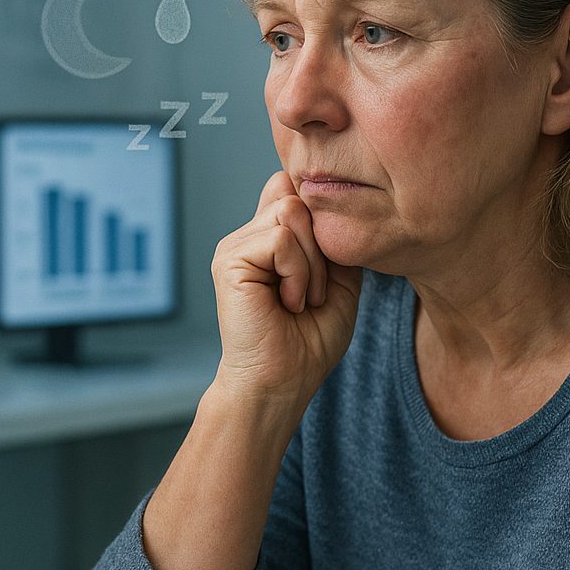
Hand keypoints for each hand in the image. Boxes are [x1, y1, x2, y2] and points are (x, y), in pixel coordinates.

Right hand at [211, 171, 362, 407]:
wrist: (283, 382)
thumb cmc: (309, 342)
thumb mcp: (340, 281)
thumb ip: (334, 239)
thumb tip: (332, 202)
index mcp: (270, 237)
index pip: (291, 187)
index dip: (318, 213)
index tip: (330, 261)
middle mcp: (249, 236)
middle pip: (298, 197)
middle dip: (321, 247)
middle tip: (314, 293)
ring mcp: (235, 246)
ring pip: (291, 213)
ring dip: (311, 264)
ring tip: (302, 299)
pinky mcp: (229, 261)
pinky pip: (279, 240)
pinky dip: (297, 273)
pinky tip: (288, 303)